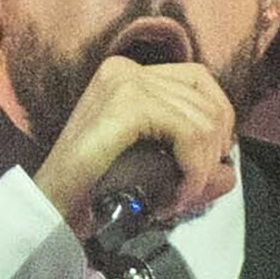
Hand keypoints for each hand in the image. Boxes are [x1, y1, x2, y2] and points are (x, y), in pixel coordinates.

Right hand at [31, 56, 237, 239]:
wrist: (51, 209)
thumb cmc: (94, 194)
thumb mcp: (152, 173)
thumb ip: (193, 167)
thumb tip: (229, 171)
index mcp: (129, 75)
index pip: (200, 81)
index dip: (217, 124)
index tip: (201, 168)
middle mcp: (126, 69)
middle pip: (207, 97)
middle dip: (213, 150)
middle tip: (189, 189)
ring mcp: (124, 82)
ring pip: (203, 119)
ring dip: (199, 170)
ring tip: (174, 200)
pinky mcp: (125, 104)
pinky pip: (188, 132)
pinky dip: (192, 171)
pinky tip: (173, 199)